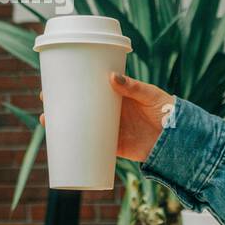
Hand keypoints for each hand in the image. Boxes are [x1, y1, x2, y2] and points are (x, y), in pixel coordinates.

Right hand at [38, 73, 174, 161]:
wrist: (179, 138)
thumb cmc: (166, 110)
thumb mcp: (150, 94)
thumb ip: (133, 86)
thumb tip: (111, 77)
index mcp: (115, 95)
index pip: (88, 87)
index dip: (71, 84)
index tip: (54, 79)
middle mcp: (108, 112)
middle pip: (79, 106)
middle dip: (59, 103)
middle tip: (44, 100)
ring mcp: (109, 130)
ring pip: (80, 127)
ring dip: (62, 125)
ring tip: (46, 121)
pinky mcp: (114, 147)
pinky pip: (91, 148)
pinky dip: (77, 148)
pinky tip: (62, 147)